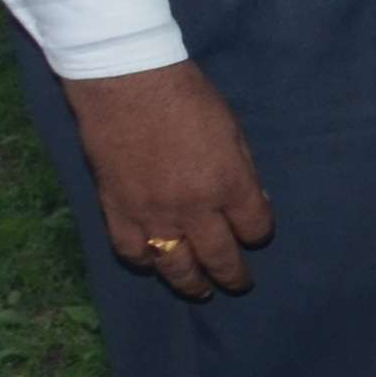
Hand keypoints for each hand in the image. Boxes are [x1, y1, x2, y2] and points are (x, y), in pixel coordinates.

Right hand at [60, 59, 275, 298]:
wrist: (126, 85)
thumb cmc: (188, 98)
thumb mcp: (233, 130)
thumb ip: (243, 170)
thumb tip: (253, 201)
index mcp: (229, 185)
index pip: (255, 228)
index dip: (259, 234)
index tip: (256, 234)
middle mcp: (194, 208)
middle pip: (220, 257)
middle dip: (233, 275)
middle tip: (239, 284)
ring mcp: (152, 214)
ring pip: (176, 267)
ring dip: (191, 284)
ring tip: (201, 291)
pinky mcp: (116, 211)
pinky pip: (132, 252)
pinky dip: (145, 263)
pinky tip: (155, 264)